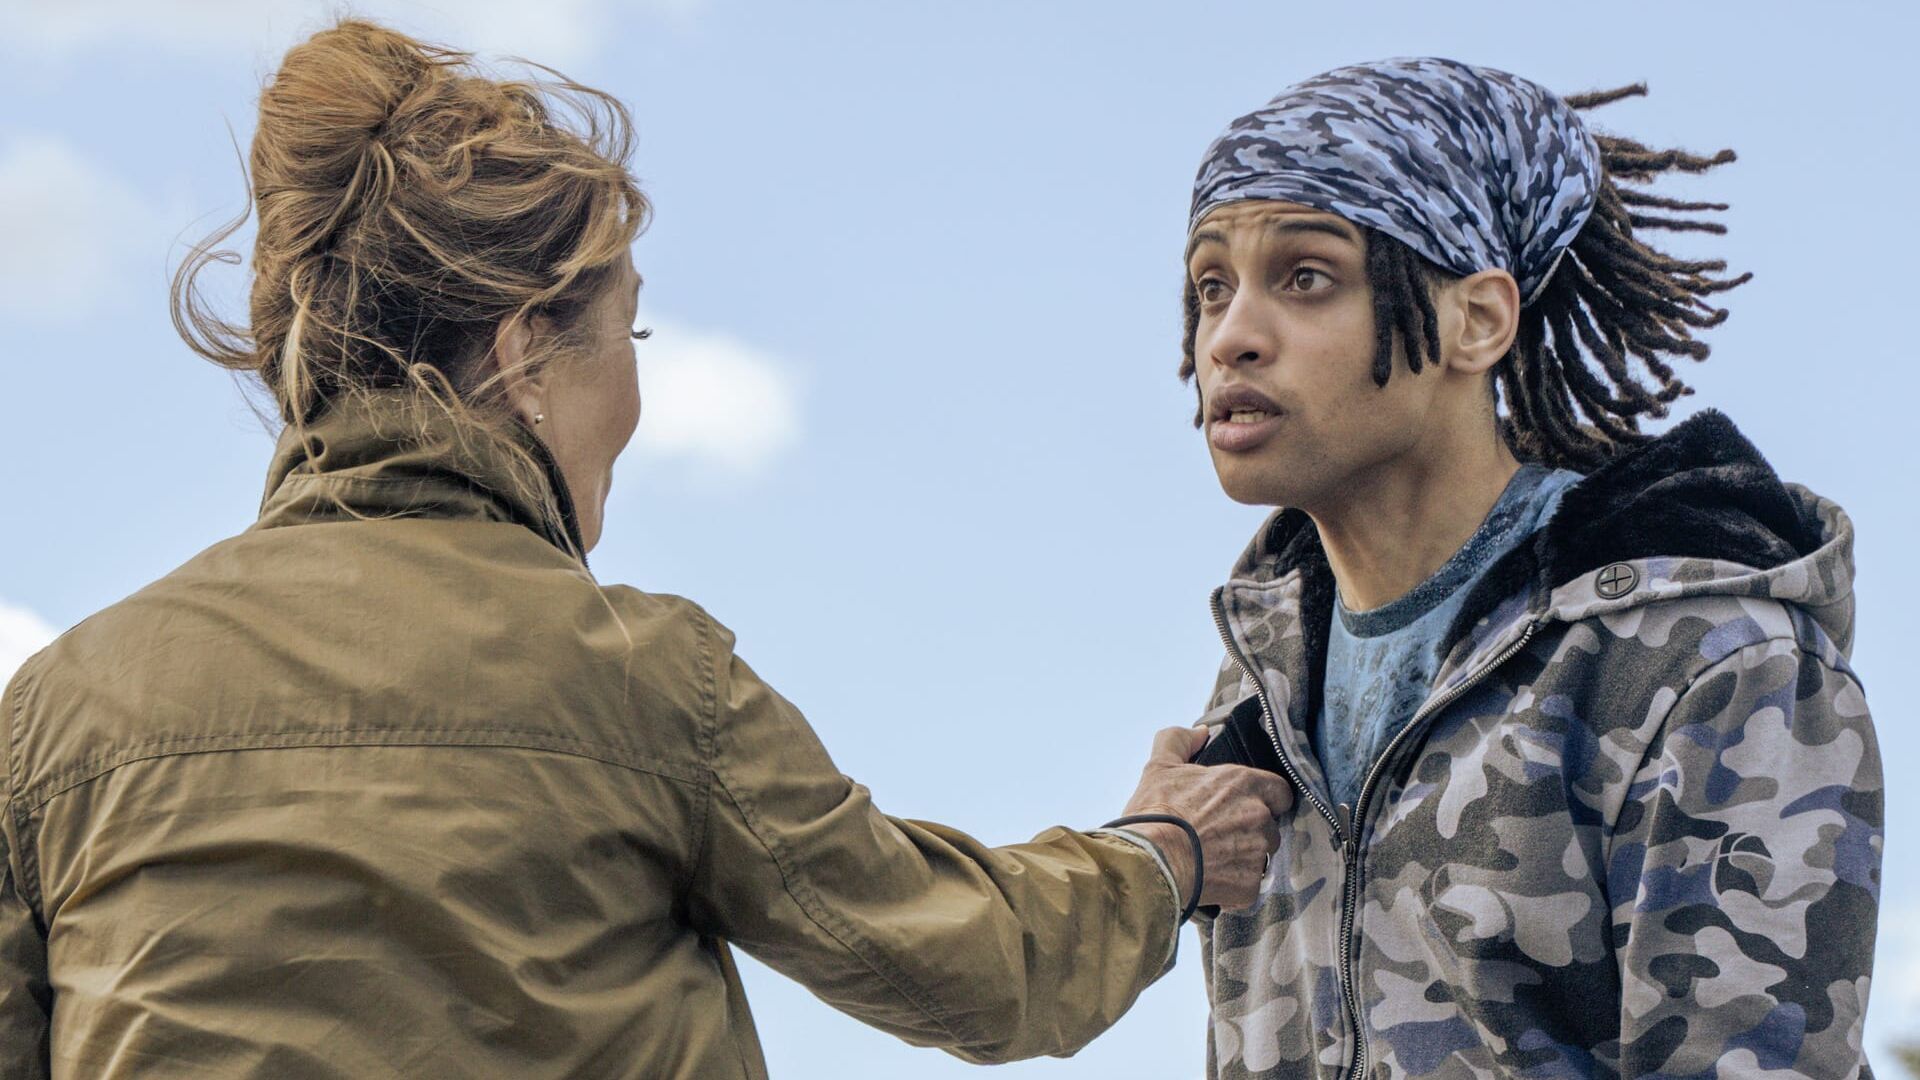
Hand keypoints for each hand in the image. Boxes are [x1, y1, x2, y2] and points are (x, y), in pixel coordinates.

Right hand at [1116, 727, 1290, 911]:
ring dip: (1243, 857)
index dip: (1266, 798)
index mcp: (1243, 783)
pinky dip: (1233, 883)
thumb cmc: (1156, 812)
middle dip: (1251, 830)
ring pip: (1261, 855)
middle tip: (1221, 834)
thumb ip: (1180, 740)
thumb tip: (1200, 733)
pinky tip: (1211, 877)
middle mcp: (1258, 815)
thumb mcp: (1159, 766)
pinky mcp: (1250, 884)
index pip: (1279, 790)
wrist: (1151, 861)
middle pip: (1270, 825)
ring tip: (1213, 858)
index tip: (1246, 805)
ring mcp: (1257, 851)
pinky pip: (1249, 884)